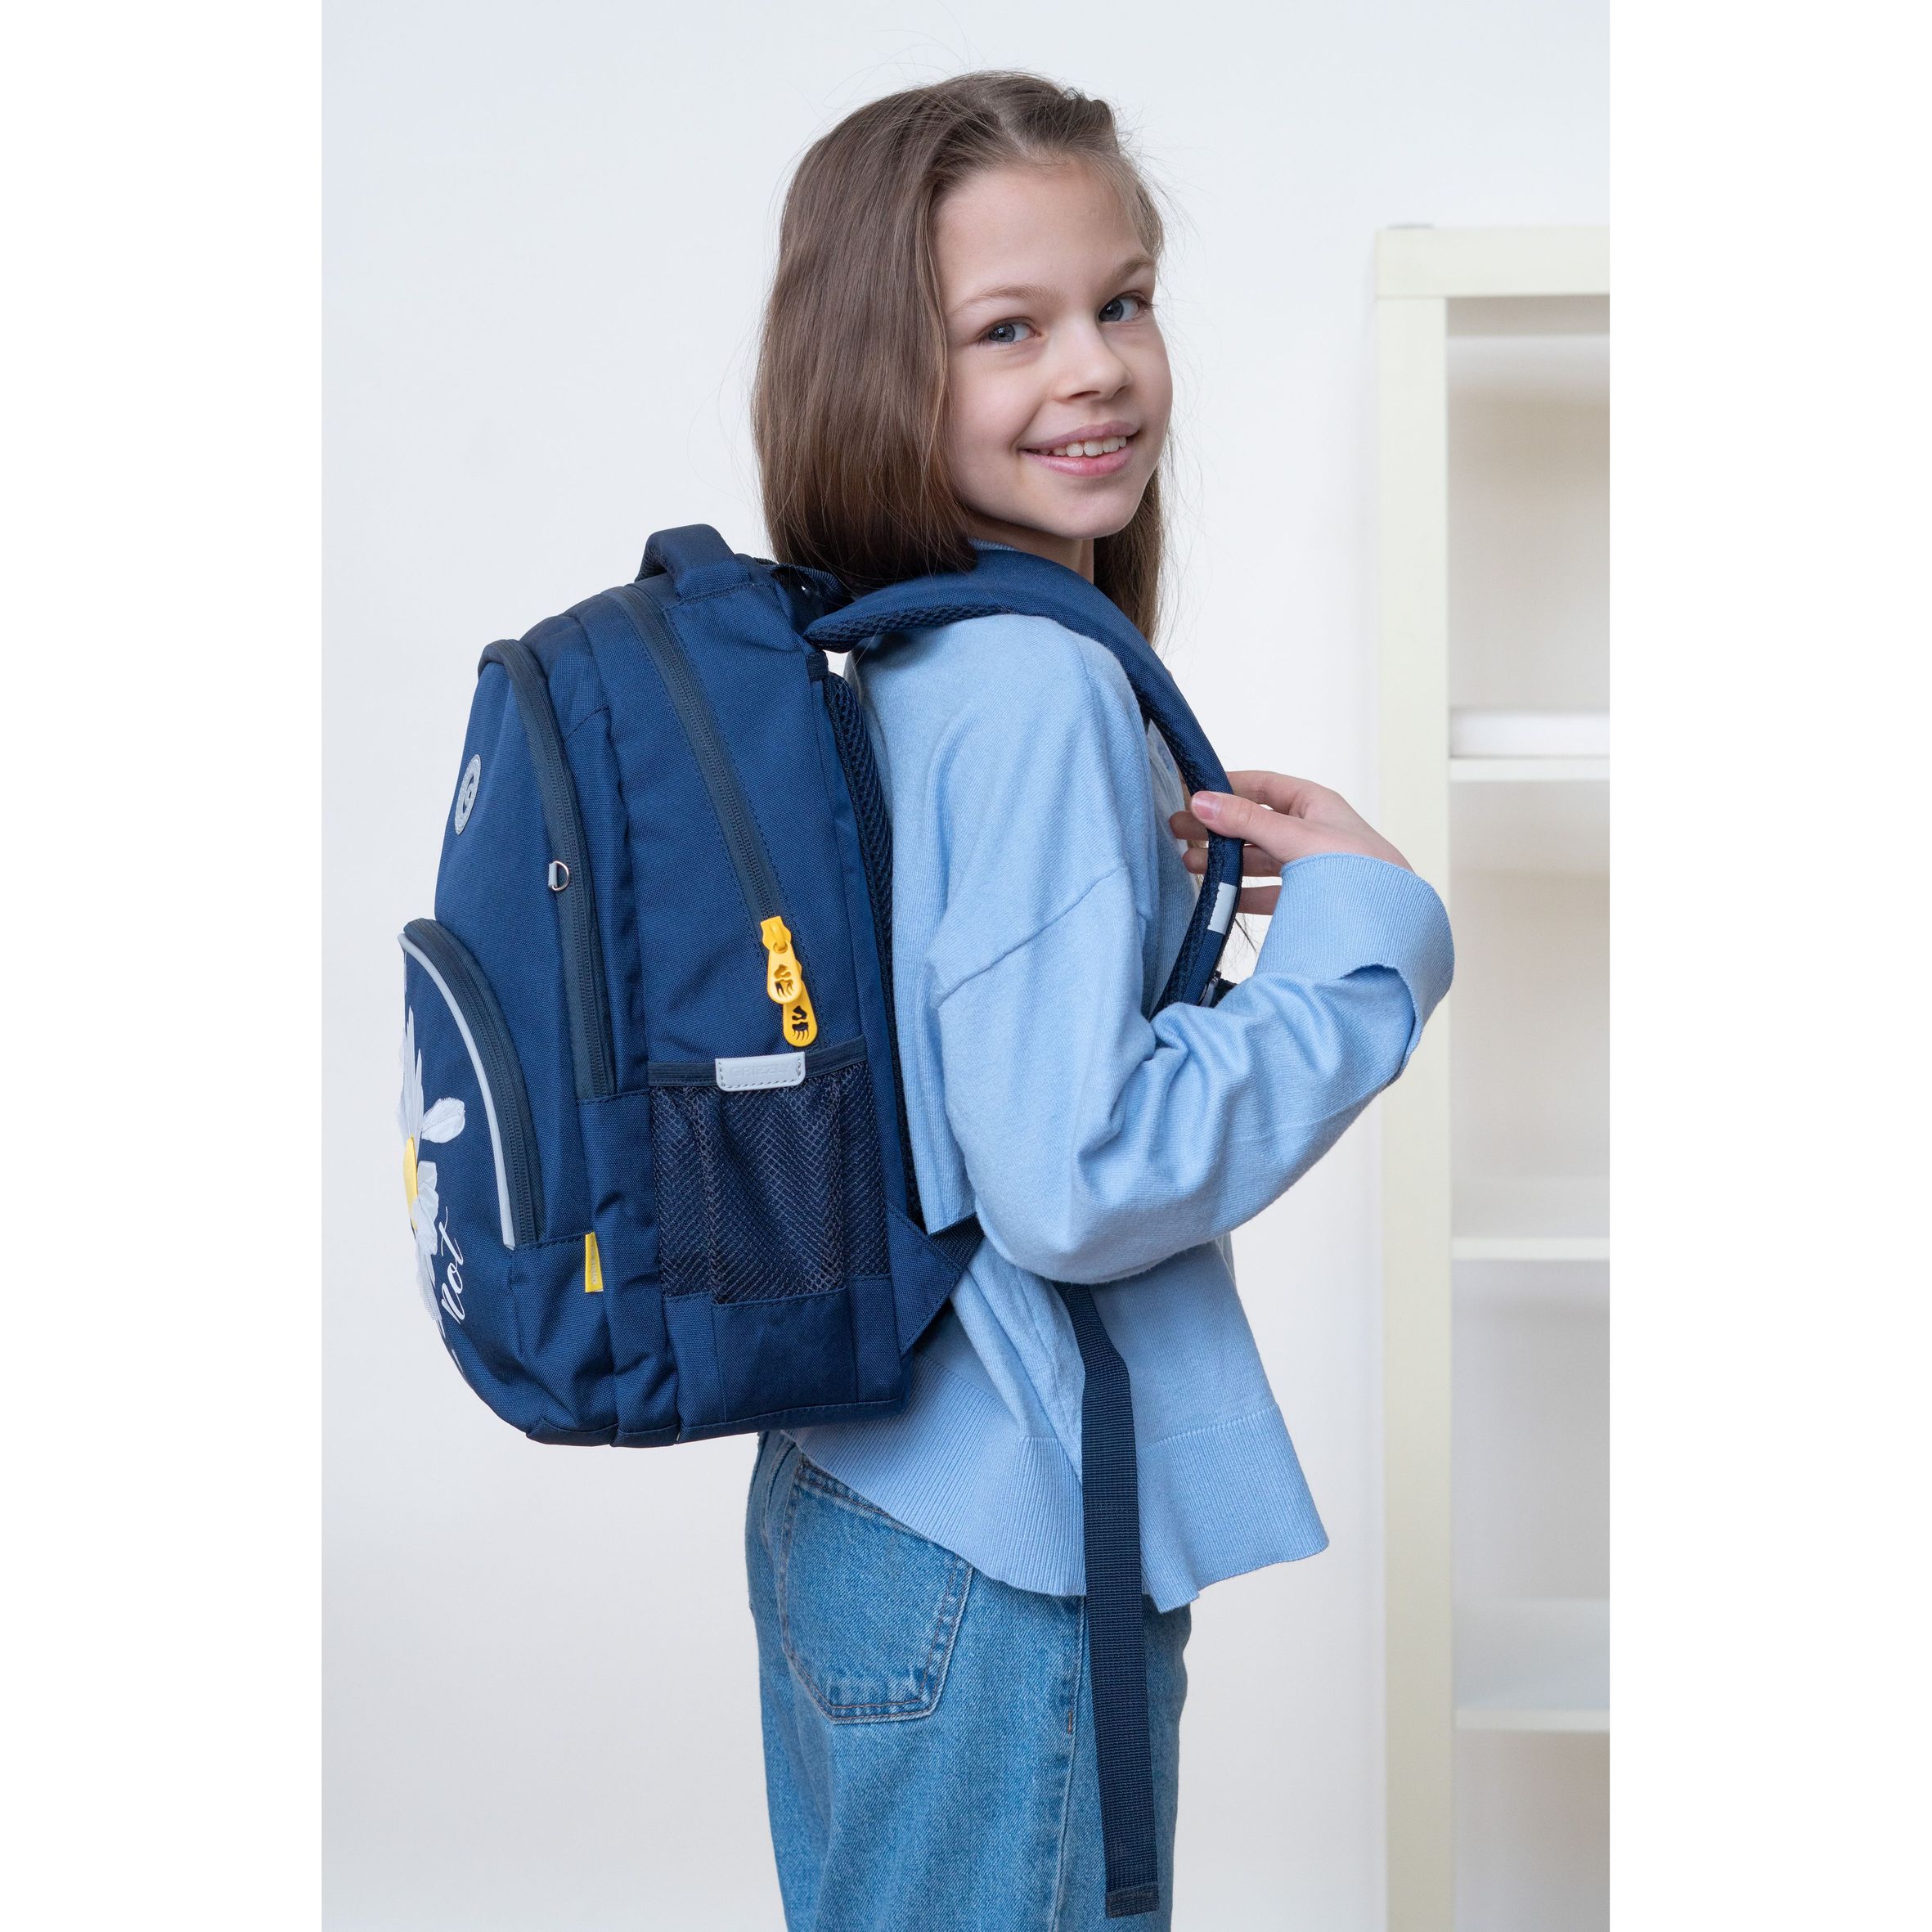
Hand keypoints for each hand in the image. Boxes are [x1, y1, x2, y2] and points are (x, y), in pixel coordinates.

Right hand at [1167, 769, 1412, 914]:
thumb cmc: (1358, 869)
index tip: (1193, 793)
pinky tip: (1219, 896)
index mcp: (1315, 805)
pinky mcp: (1308, 900)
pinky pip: (1267, 891)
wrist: (1392, 923)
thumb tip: (1201, 801)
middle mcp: (1312, 832)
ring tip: (1189, 864)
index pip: (1263, 786)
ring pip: (1258, 858)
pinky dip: (1242, 892)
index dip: (1228, 786)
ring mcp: (1309, 867)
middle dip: (1217, 827)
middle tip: (1179, 831)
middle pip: (1255, 823)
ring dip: (1224, 860)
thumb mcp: (1295, 836)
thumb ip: (1246, 821)